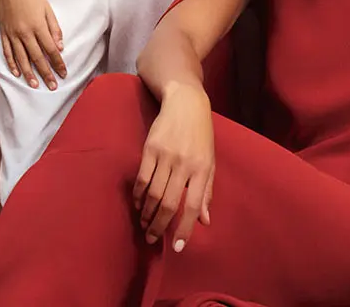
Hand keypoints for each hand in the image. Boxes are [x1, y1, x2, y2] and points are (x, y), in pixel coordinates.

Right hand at [0, 0, 65, 89]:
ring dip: (29, 73)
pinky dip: (12, 63)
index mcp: (38, 26)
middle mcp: (25, 33)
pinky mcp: (4, 32)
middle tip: (52, 86)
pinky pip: (8, 51)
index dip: (58, 63)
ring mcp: (12, 34)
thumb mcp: (48, 9)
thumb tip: (60, 46)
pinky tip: (17, 72)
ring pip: (21, 58)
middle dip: (46, 73)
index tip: (63, 73)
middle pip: (37, 58)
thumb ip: (54, 28)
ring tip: (35, 85)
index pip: (51, 50)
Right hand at [134, 84, 214, 251]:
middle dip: (159, 226)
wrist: (186, 102)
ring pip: (153, 194)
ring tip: (145, 224)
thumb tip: (205, 222)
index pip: (194, 206)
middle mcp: (185, 164)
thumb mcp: (210, 161)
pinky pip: (142, 179)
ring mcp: (166, 156)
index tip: (176, 247)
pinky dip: (139, 196)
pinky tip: (139, 204)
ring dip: (147, 214)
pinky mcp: (150, 148)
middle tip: (152, 239)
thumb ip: (207, 192)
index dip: (184, 229)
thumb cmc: (201, 135)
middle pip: (169, 203)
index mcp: (203, 169)